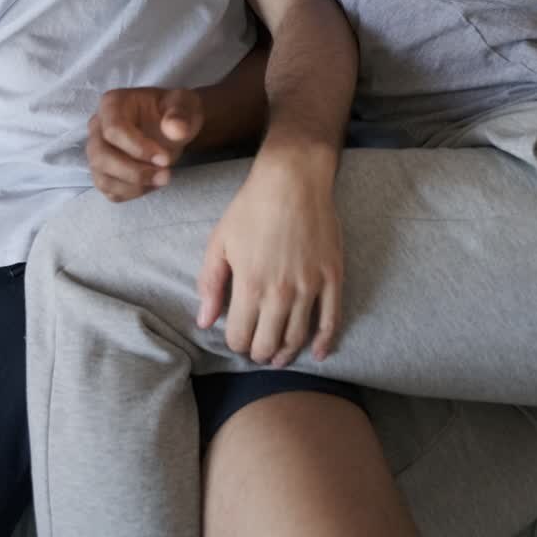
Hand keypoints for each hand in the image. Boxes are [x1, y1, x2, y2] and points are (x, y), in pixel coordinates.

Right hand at [87, 87, 204, 202]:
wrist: (173, 126)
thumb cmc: (174, 112)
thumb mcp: (184, 105)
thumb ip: (180, 114)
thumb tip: (175, 129)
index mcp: (112, 104)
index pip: (113, 129)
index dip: (138, 148)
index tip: (165, 159)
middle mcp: (97, 127)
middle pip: (100, 156)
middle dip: (134, 172)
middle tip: (165, 175)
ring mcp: (97, 151)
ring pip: (102, 178)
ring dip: (134, 186)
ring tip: (162, 179)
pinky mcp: (103, 171)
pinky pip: (109, 190)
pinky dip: (131, 193)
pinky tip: (152, 183)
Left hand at [197, 152, 342, 365]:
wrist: (293, 179)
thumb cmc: (251, 208)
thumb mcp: (220, 241)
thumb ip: (210, 283)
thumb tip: (205, 322)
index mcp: (250, 285)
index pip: (240, 336)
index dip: (235, 343)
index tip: (236, 338)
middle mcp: (281, 292)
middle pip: (269, 344)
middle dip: (259, 353)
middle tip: (256, 350)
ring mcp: (310, 286)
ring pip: (298, 338)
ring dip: (287, 354)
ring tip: (279, 356)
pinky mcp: (332, 277)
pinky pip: (332, 321)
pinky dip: (325, 343)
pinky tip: (318, 353)